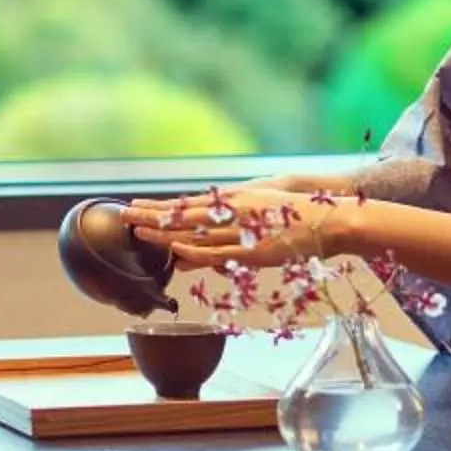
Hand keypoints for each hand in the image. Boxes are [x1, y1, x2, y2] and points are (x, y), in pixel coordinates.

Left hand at [122, 186, 357, 269]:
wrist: (327, 221)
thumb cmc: (294, 215)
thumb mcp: (259, 207)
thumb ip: (234, 216)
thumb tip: (213, 222)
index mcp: (233, 199)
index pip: (186, 203)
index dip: (159, 206)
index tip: (135, 205)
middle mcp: (232, 210)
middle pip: (183, 214)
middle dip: (151, 215)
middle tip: (123, 215)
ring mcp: (241, 229)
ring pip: (195, 231)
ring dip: (165, 233)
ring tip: (138, 232)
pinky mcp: (252, 250)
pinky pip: (217, 252)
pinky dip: (195, 250)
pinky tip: (175, 250)